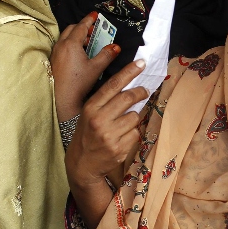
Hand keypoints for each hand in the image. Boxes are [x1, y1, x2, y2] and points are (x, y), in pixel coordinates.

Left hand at [51, 12, 122, 121]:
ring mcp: (55, 53)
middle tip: (94, 31)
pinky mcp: (54, 60)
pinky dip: (71, 44)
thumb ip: (107, 55)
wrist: (62, 99)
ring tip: (89, 43)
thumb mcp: (96, 68)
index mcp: (71, 44)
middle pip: (72, 29)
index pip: (81, 26)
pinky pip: (63, 45)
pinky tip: (79, 54)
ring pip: (66, 37)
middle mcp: (61, 45)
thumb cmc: (78, 83)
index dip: (89, 19)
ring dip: (77, 36)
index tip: (95, 15)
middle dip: (83, 27)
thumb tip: (116, 46)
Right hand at [65, 58, 146, 188]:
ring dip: (135, 117)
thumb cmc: (87, 135)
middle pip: (128, 98)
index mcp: (91, 107)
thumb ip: (106, 101)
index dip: (129, 72)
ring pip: (135, 116)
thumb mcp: (89, 114)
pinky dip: (133, 133)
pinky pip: (135, 133)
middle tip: (145, 90)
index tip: (142, 64)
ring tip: (125, 122)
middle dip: (140, 92)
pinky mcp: (119, 148)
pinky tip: (123, 137)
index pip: (113, 85)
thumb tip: (130, 86)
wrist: (82, 164)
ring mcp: (109, 135)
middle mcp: (99, 119)